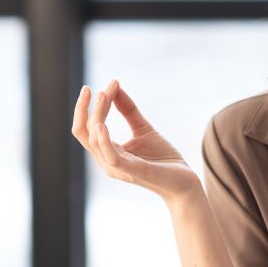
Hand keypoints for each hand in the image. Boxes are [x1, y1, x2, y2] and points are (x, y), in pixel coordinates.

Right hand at [71, 79, 200, 202]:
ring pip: (95, 141)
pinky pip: (111, 157)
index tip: (107, 84)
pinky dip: (104, 140)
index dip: (91, 106)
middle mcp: (107, 161)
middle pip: (84, 133)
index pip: (89, 128)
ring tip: (104, 95)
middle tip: (88, 88)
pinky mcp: (132, 171)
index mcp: (108, 152)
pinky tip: (102, 125)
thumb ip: (128, 111)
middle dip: (83, 109)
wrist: (184, 182)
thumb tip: (115, 87)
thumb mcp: (144, 129)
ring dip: (97, 116)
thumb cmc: (163, 159)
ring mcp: (118, 168)